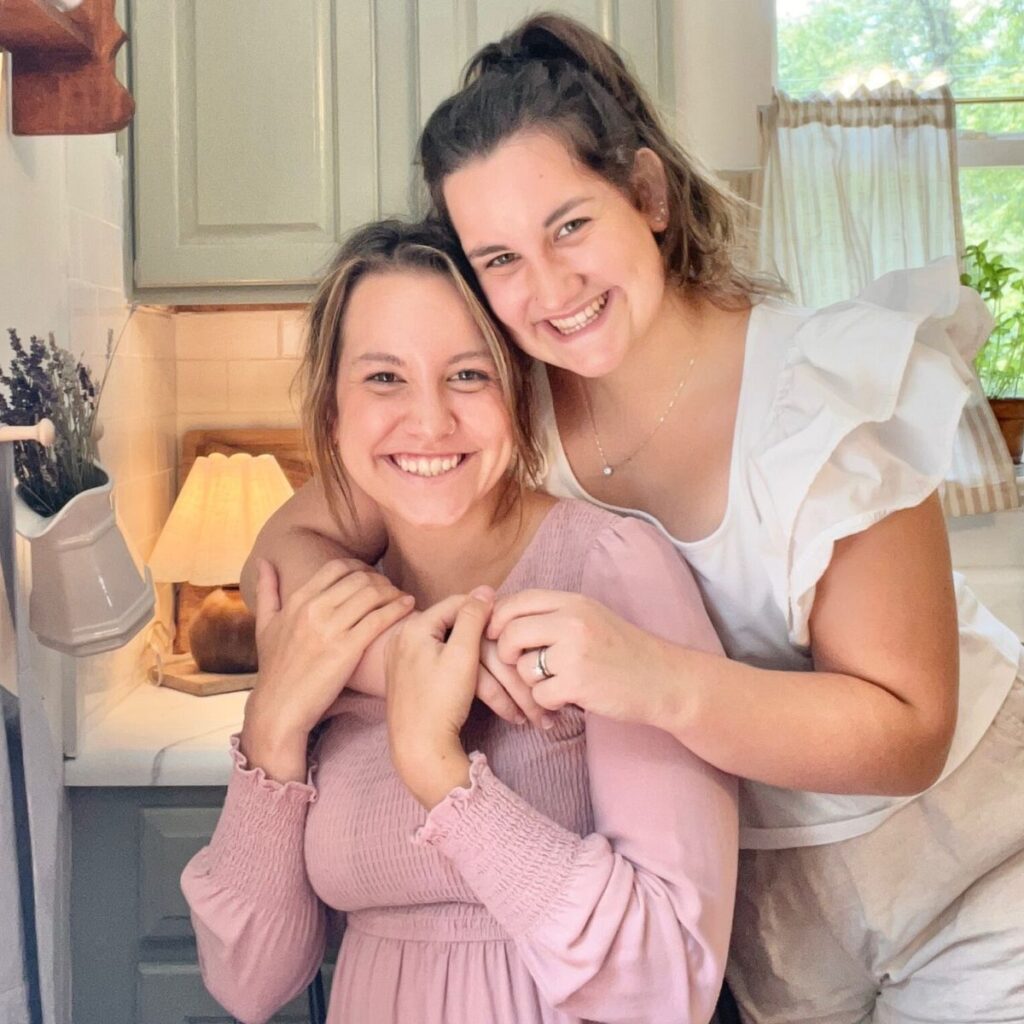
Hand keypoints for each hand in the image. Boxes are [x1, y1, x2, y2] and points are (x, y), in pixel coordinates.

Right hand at [242, 558, 413, 780]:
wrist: (279, 709)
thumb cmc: (275, 670)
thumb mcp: (265, 626)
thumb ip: (266, 590)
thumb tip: (263, 561)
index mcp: (298, 600)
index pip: (337, 567)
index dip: (360, 567)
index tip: (371, 576)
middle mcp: (313, 609)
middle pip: (359, 577)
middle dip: (380, 579)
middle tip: (391, 588)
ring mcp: (330, 629)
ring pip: (372, 594)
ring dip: (393, 591)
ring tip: (402, 597)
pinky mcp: (347, 650)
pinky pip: (379, 618)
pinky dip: (398, 608)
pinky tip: (408, 606)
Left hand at [385, 588, 493, 807]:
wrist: (419, 749)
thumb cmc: (440, 702)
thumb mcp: (463, 654)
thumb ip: (473, 618)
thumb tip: (485, 589)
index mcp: (412, 627)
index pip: (455, 603)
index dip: (483, 608)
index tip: (505, 619)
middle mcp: (401, 638)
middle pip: (449, 624)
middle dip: (478, 634)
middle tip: (502, 641)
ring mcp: (400, 659)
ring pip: (444, 644)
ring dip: (470, 651)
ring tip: (493, 656)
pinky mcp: (405, 678)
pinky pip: (434, 660)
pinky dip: (455, 664)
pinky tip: (471, 674)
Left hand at [488, 589, 676, 725]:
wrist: (664, 680)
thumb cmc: (623, 651)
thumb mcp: (591, 617)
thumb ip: (553, 615)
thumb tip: (504, 616)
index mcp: (573, 602)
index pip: (518, 601)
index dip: (498, 619)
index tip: (495, 635)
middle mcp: (572, 622)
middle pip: (511, 632)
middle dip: (506, 653)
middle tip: (518, 664)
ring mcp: (574, 653)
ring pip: (523, 668)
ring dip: (532, 682)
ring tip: (556, 683)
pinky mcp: (577, 683)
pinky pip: (539, 694)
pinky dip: (548, 702)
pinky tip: (566, 699)